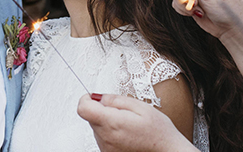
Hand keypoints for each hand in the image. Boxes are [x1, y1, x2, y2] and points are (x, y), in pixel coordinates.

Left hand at [77, 93, 196, 151]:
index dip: (86, 98)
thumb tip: (100, 97)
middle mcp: (105, 138)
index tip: (94, 96)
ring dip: (107, 122)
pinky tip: (128, 134)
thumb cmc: (159, 133)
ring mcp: (106, 149)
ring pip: (97, 128)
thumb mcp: (141, 107)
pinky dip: (111, 133)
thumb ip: (116, 99)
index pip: (83, 109)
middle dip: (102, 110)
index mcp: (112, 123)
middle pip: (91, 118)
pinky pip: (103, 139)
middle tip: (123, 111)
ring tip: (129, 125)